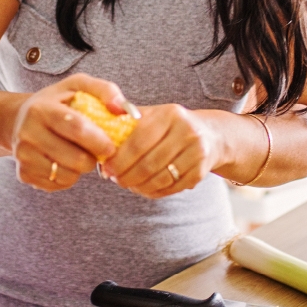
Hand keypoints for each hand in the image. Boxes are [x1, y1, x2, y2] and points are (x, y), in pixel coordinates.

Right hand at [11, 74, 122, 190]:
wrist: (19, 119)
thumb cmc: (58, 102)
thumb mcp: (78, 85)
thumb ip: (105, 90)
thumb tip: (124, 109)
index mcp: (41, 109)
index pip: (77, 128)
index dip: (99, 140)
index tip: (111, 146)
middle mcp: (26, 133)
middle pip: (75, 158)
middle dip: (94, 158)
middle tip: (97, 151)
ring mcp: (23, 156)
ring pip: (67, 175)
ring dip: (82, 168)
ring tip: (79, 153)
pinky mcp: (24, 174)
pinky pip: (58, 184)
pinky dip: (69, 177)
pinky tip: (66, 162)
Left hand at [103, 104, 223, 198]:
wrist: (211, 135)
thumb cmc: (171, 125)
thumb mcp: (154, 115)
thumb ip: (128, 120)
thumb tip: (95, 128)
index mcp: (170, 114)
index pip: (138, 140)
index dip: (119, 157)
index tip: (106, 166)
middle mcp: (186, 132)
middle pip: (148, 163)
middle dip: (126, 175)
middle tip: (114, 179)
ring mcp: (196, 153)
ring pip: (159, 178)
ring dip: (138, 186)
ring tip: (127, 184)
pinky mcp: (200, 172)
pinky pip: (171, 188)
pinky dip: (153, 191)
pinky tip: (143, 188)